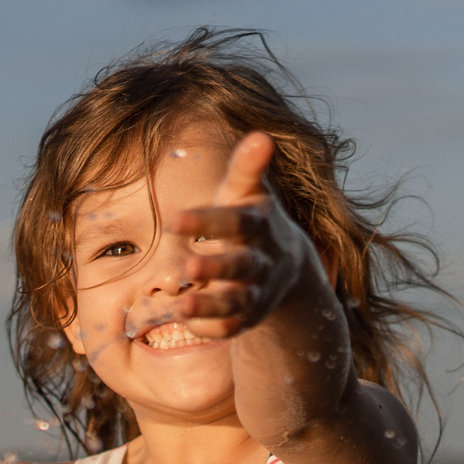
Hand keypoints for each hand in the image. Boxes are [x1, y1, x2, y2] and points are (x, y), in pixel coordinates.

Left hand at [125, 131, 326, 341]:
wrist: (290, 267)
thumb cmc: (253, 220)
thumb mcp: (250, 192)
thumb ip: (249, 167)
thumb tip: (260, 136)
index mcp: (259, 226)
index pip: (237, 223)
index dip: (208, 223)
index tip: (173, 220)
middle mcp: (261, 261)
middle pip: (241, 266)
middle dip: (216, 269)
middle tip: (187, 269)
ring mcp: (256, 292)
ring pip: (236, 303)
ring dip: (210, 307)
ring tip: (180, 308)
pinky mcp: (249, 317)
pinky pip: (231, 328)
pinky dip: (211, 328)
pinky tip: (184, 321)